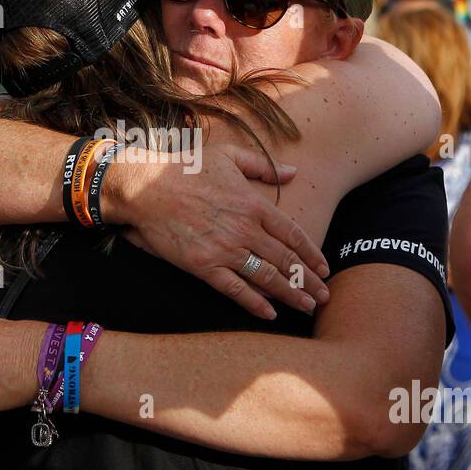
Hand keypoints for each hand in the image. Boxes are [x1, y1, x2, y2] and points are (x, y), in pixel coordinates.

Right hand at [107, 141, 330, 319]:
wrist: (145, 186)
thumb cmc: (186, 167)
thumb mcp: (229, 155)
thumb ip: (264, 166)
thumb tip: (294, 171)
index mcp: (253, 204)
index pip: (293, 234)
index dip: (312, 254)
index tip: (324, 268)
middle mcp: (244, 229)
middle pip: (286, 260)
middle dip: (308, 280)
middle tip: (325, 296)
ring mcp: (225, 249)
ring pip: (267, 278)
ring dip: (291, 294)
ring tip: (307, 306)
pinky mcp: (204, 266)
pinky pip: (235, 289)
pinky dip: (255, 304)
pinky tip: (270, 314)